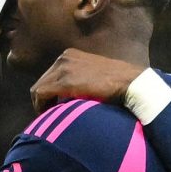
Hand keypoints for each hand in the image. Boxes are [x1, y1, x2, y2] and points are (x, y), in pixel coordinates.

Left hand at [29, 49, 143, 110]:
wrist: (131, 83)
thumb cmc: (120, 82)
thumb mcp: (96, 74)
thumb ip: (82, 79)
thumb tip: (75, 94)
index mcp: (70, 55)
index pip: (50, 74)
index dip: (50, 92)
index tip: (55, 105)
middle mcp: (63, 58)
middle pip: (42, 80)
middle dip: (44, 98)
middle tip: (50, 113)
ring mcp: (63, 68)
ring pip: (38, 88)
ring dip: (42, 104)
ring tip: (50, 116)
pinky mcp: (65, 82)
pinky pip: (41, 94)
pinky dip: (41, 106)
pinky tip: (49, 115)